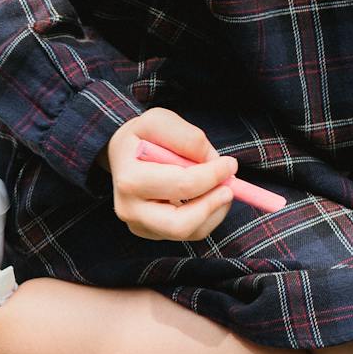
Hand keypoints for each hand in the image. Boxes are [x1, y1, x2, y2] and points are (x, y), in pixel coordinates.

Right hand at [106, 108, 237, 241]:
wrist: (122, 155)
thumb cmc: (143, 137)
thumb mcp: (159, 120)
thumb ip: (186, 137)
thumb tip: (211, 162)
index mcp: (130, 180)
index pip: (182, 186)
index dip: (213, 175)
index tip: (230, 164)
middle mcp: (130, 210)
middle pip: (181, 224)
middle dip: (213, 205)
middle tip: (230, 187)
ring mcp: (140, 225)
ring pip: (190, 232)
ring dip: (215, 211)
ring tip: (220, 189)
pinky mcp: (151, 233)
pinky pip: (190, 233)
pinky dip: (208, 217)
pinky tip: (207, 197)